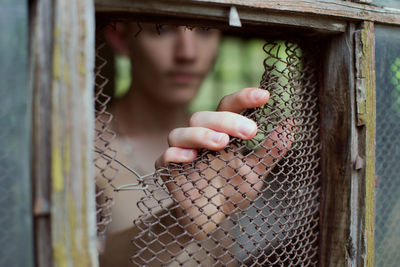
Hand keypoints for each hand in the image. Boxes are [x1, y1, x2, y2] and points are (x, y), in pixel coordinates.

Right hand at [155, 87, 292, 239]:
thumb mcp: (256, 172)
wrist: (211, 219)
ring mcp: (182, 153)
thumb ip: (271, 150)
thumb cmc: (232, 190)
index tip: (265, 96)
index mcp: (221, 132)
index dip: (243, 98)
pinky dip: (174, 154)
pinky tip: (189, 158)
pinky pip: (164, 158)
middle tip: (251, 132)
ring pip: (180, 132)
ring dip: (201, 134)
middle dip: (226, 120)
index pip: (227, 107)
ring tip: (222, 143)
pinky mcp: (168, 171)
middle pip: (203, 116)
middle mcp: (199, 137)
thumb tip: (292, 123)